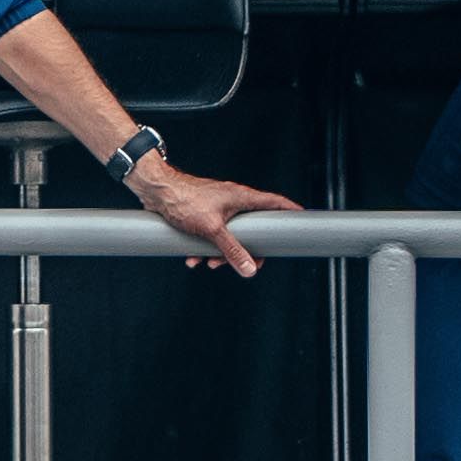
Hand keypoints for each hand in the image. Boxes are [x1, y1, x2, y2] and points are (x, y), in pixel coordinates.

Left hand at [129, 159, 289, 276]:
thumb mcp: (212, 230)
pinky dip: (205, 248)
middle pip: (253, 227)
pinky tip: (192, 257)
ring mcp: (219, 207)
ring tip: (208, 263)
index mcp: (242, 198)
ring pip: (231, 234)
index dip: (291, 212)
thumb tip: (249, 269)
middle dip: (248, 249)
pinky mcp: (204, 214)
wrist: (156, 191)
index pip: (276, 203)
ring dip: (221, 252)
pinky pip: (213, 235)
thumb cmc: (184, 201)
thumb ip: (232, 250)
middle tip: (249, 264)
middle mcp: (234, 200)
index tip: (304, 221)